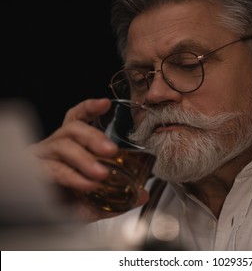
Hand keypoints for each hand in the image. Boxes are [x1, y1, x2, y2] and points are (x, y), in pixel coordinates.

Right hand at [27, 98, 144, 220]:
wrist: (44, 224)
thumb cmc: (68, 204)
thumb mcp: (98, 200)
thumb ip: (119, 196)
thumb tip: (143, 194)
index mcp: (70, 145)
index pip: (77, 119)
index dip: (89, 108)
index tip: (105, 103)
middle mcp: (55, 146)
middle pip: (72, 128)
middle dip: (93, 136)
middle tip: (112, 150)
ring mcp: (43, 157)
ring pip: (62, 145)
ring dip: (84, 158)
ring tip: (101, 173)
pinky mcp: (33, 173)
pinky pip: (52, 169)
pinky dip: (72, 177)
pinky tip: (87, 185)